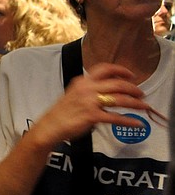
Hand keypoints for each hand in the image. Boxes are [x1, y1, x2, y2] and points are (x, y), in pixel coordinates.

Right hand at [34, 63, 152, 146]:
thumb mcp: (74, 94)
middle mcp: (87, 88)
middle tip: (141, 93)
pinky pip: (115, 117)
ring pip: (119, 99)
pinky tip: (136, 123)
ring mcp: (89, 102)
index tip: (131, 75)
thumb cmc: (62, 112)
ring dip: (135, 103)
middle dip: (133, 88)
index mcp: (82, 81)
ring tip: (144, 106)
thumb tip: (110, 91)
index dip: (121, 70)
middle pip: (117, 84)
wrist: (50, 125)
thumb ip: (90, 90)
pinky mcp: (92, 116)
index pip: (104, 69)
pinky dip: (128, 120)